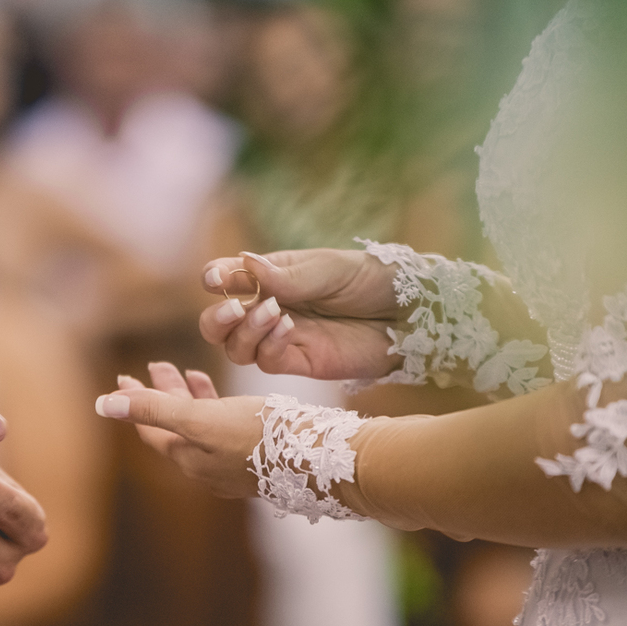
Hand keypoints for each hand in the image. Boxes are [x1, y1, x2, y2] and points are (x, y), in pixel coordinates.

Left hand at [95, 361, 263, 497]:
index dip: (134, 402)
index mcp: (188, 458)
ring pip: (201, 425)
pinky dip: (218, 407)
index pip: (150, 428)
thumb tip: (103, 405)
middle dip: (162, 394)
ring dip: (191, 398)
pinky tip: (226, 394)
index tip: (122, 378)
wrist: (318, 459)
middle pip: (173, 425)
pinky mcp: (257, 456)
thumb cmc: (259, 436)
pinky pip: (226, 428)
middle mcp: (206, 466)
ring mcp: (232, 464)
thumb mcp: (200, 419)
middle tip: (156, 364)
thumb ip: (154, 410)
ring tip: (189, 373)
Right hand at [199, 249, 401, 379]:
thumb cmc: (373, 280)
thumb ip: (287, 275)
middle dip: (217, 318)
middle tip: (236, 307)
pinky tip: (288, 328)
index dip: (215, 278)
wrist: (412, 313)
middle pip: (218, 324)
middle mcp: (269, 308)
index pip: (227, 278)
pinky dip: (268, 347)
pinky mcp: (301, 362)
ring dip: (244, 333)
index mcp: (271, 276)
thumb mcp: (330, 269)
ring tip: (273, 314)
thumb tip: (243, 263)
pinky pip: (267, 362)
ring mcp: (283, 338)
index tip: (217, 278)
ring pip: (235, 348)